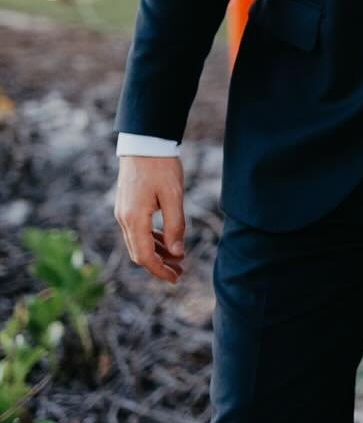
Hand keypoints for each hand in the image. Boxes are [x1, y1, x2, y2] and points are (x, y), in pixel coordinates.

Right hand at [115, 155, 186, 283]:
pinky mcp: (126, 206)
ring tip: (178, 257)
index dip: (160, 270)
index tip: (176, 278)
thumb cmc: (161, 167)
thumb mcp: (173, 197)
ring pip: (137, 243)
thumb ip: (175, 226)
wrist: (144, 143)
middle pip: (138, 253)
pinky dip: (151, 239)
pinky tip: (167, 241)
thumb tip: (177, 253)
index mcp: (134, 218)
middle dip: (159, 265)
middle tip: (181, 270)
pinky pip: (137, 231)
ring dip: (156, 253)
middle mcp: (123, 218)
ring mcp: (122, 212)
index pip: (145, 256)